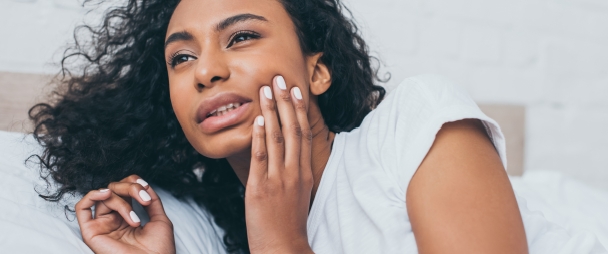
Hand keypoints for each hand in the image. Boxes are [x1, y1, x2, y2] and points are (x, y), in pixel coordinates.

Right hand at [75, 175, 174, 253]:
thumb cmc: (159, 249)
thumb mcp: (159, 219)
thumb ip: (151, 199)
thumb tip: (143, 184)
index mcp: (128, 216)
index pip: (124, 190)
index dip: (134, 183)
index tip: (146, 188)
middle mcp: (113, 220)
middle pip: (114, 189)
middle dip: (130, 189)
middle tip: (144, 200)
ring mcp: (102, 225)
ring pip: (104, 197)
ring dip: (122, 200)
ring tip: (135, 219)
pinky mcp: (91, 232)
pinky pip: (81, 208)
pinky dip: (91, 195)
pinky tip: (105, 193)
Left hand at [245, 75, 313, 253]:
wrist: (283, 247)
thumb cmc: (288, 222)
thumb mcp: (297, 193)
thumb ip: (294, 171)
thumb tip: (287, 151)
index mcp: (304, 172)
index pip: (303, 133)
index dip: (299, 109)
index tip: (296, 89)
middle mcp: (294, 172)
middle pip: (292, 130)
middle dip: (286, 102)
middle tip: (279, 78)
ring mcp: (278, 179)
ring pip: (276, 138)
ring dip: (271, 112)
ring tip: (266, 90)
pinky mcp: (260, 188)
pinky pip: (260, 157)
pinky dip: (259, 137)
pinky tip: (256, 119)